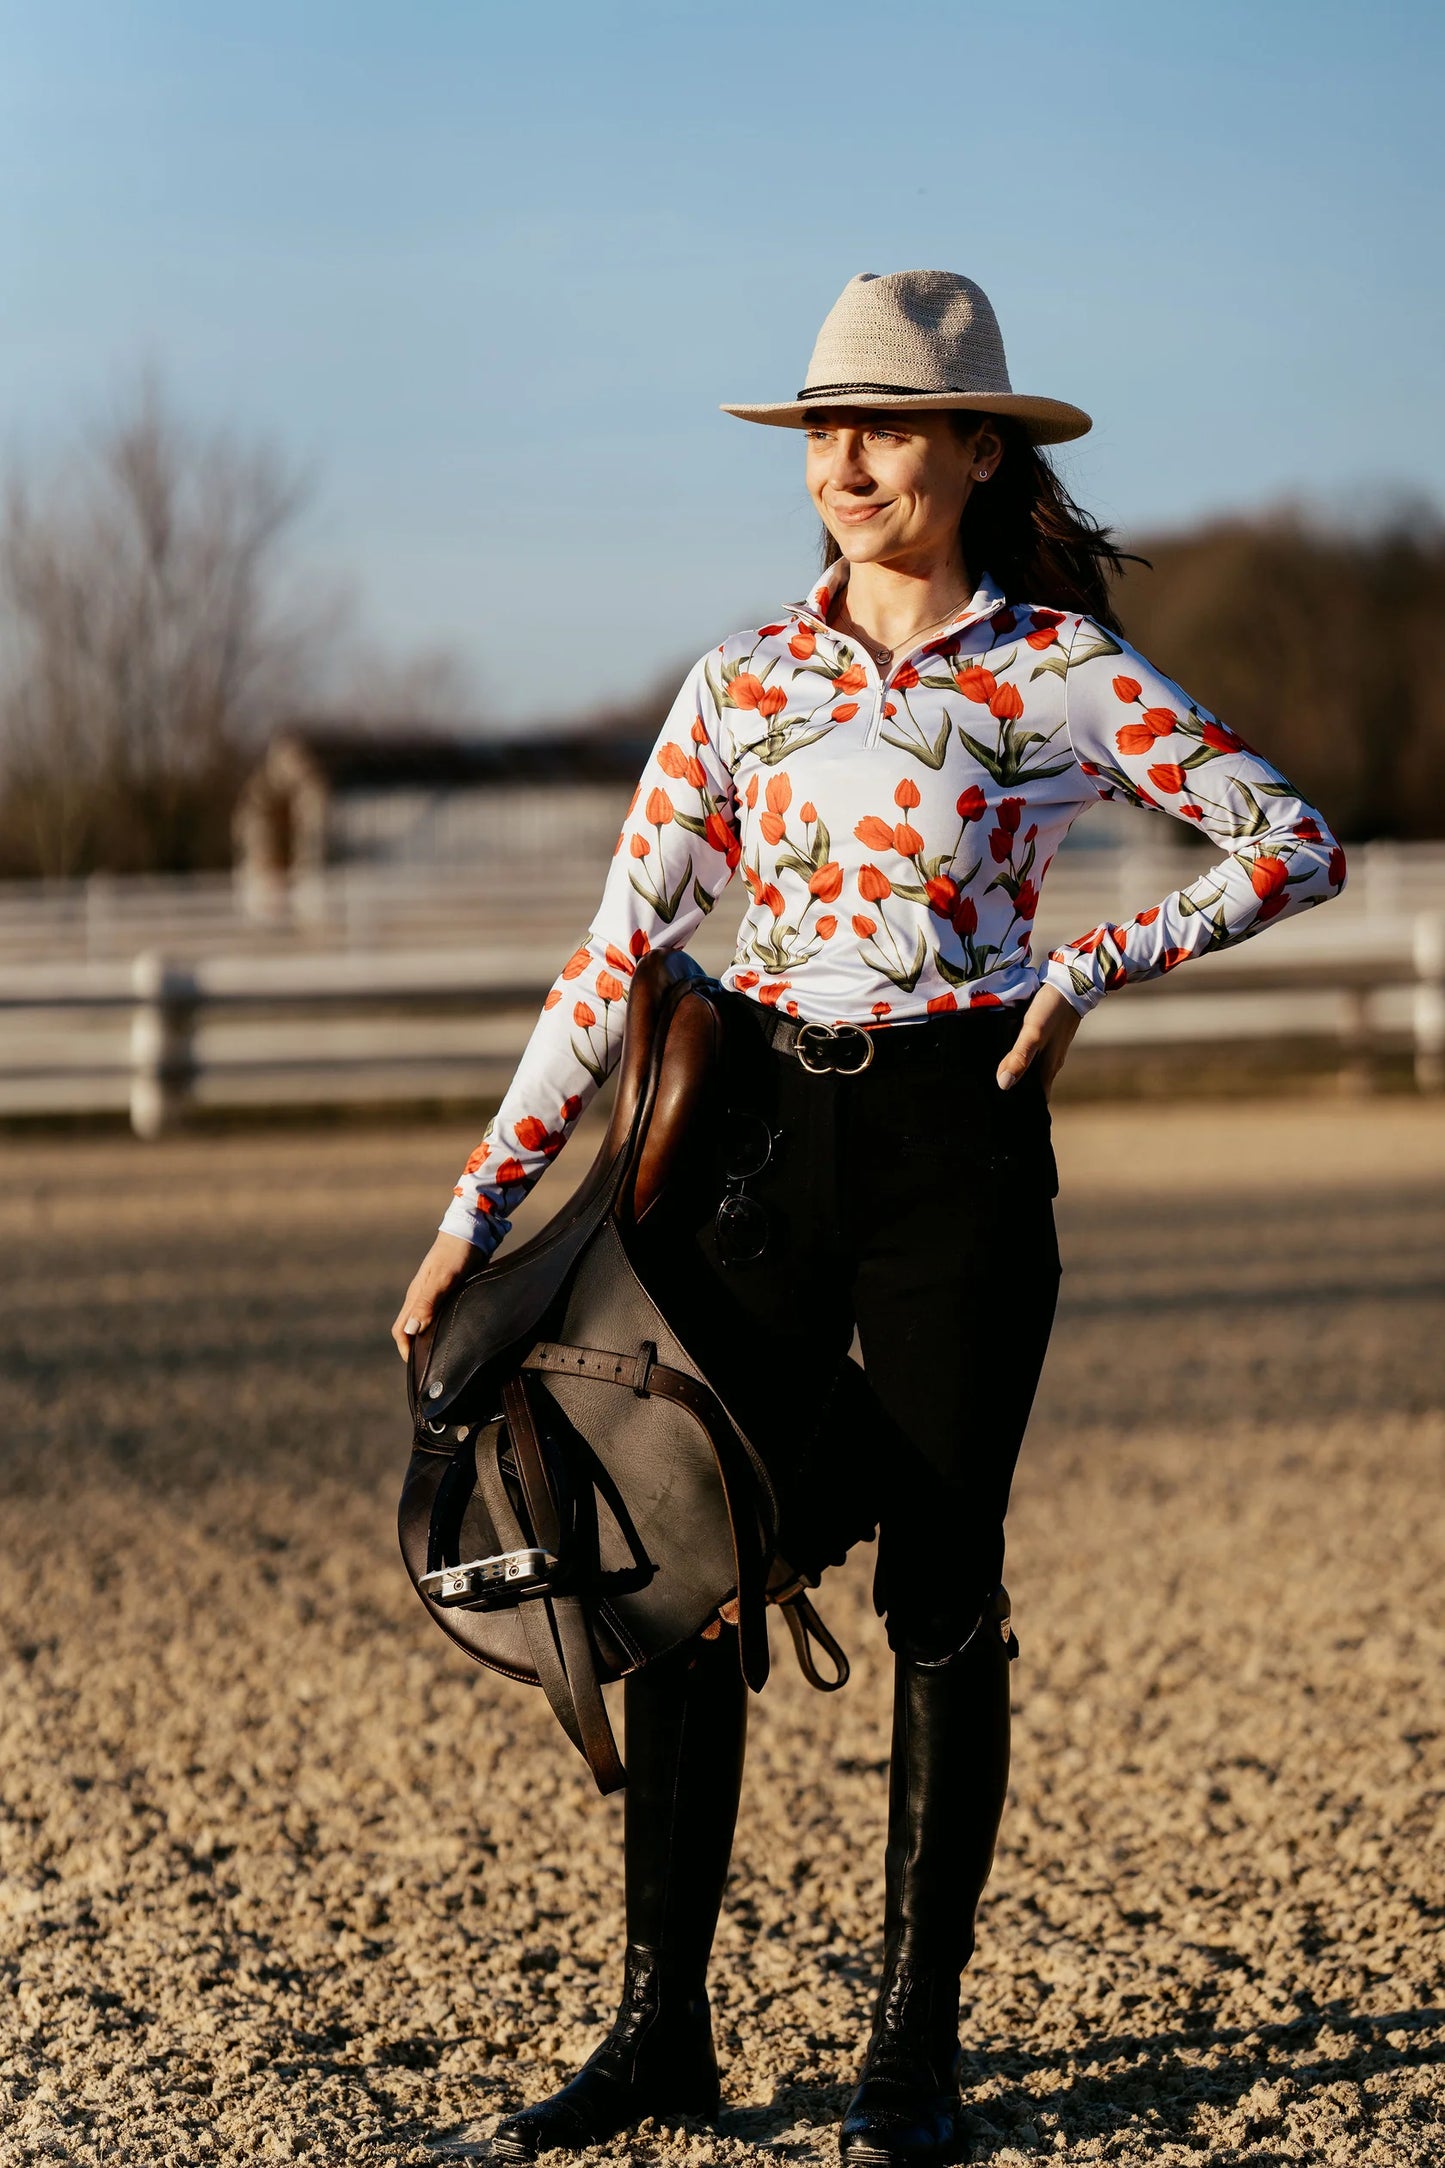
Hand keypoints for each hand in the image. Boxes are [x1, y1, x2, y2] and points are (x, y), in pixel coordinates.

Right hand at [391, 1232, 477, 1360]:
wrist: (471, 1230)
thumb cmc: (456, 1254)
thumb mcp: (443, 1279)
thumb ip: (427, 1303)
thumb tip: (412, 1332)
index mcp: (415, 1297)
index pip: (401, 1331)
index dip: (406, 1351)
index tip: (419, 1369)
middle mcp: (421, 1297)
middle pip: (411, 1329)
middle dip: (416, 1349)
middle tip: (433, 1367)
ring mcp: (434, 1293)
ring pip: (425, 1322)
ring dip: (430, 1338)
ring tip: (445, 1355)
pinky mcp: (449, 1289)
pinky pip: (439, 1313)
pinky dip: (441, 1326)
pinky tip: (457, 1332)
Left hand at [995, 983, 1081, 1101]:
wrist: (1071, 980)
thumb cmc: (1052, 1009)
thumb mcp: (1033, 1033)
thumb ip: (1019, 1057)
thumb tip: (1003, 1084)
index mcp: (1048, 1069)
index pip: (1036, 1100)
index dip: (1022, 1109)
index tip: (1003, 1116)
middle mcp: (1049, 1062)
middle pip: (1031, 1086)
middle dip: (1015, 1093)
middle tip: (988, 1098)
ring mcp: (1048, 1049)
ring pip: (1029, 1069)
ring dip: (1014, 1073)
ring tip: (988, 1078)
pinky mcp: (1044, 1035)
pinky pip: (1028, 1052)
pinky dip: (1016, 1057)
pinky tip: (1000, 1052)